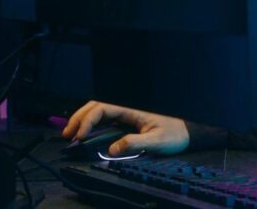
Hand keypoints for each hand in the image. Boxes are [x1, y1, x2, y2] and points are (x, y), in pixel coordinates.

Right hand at [61, 100, 189, 156]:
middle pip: (97, 106)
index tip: (79, 135)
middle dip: (79, 117)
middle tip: (67, 134)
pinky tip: (86, 134)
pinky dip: (93, 126)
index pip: (103, 108)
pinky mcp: (128, 122)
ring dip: (84, 120)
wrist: (189, 132)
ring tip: (72, 134)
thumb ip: (135, 143)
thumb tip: (111, 149)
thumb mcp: (157, 141)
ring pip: (100, 112)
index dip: (88, 120)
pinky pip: (106, 120)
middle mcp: (128, 109)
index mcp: (133, 109)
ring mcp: (127, 115)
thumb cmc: (177, 134)